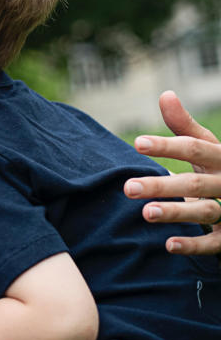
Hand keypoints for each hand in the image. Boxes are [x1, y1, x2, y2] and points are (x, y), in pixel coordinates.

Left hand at [125, 91, 220, 254]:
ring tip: (145, 213)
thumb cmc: (218, 168)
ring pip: (205, 211)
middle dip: (162, 186)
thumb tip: (165, 95)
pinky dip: (193, 244)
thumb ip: (184, 126)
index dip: (167, 146)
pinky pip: (214, 243)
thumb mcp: (207, 146)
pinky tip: (168, 244)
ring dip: (176, 213)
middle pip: (195, 183)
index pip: (194, 148)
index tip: (137, 143)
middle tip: (128, 187)